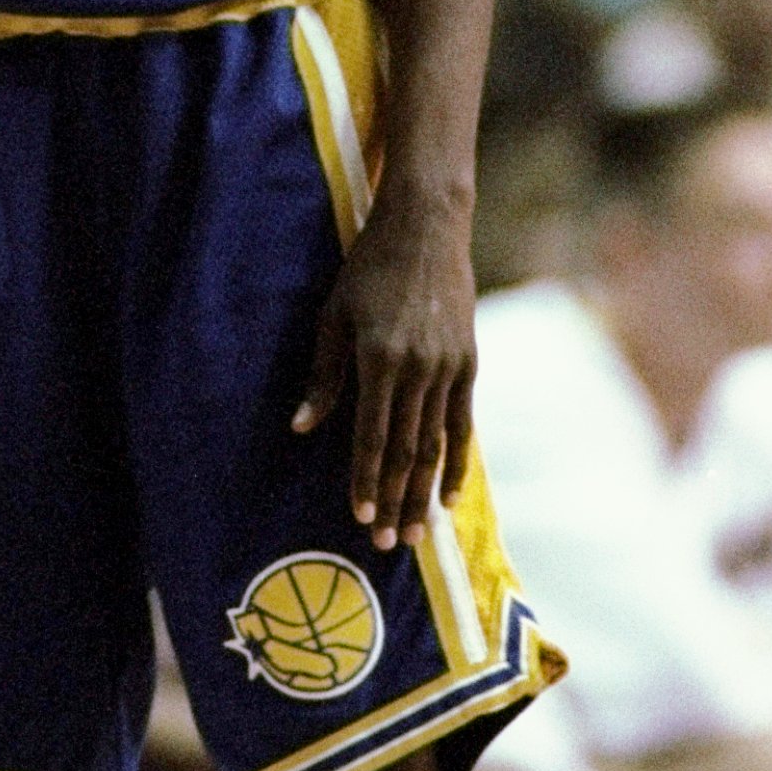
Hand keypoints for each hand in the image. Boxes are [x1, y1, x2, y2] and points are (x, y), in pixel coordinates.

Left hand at [292, 185, 476, 550]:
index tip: (361, 517)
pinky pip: (463, 423)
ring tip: (420, 532)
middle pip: (407, 451)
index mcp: (379, 359)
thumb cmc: (368, 268)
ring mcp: (449, 368)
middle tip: (390, 543)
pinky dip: (459, 461)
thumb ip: (323, 376)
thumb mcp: (333, 316)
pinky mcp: (468, 363)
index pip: (372, 436)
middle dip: (397, 500)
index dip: (366, 480)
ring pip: (437, 445)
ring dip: (427, 492)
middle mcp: (418, 369)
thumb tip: (303, 428)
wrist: (426, 227)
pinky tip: (452, 494)